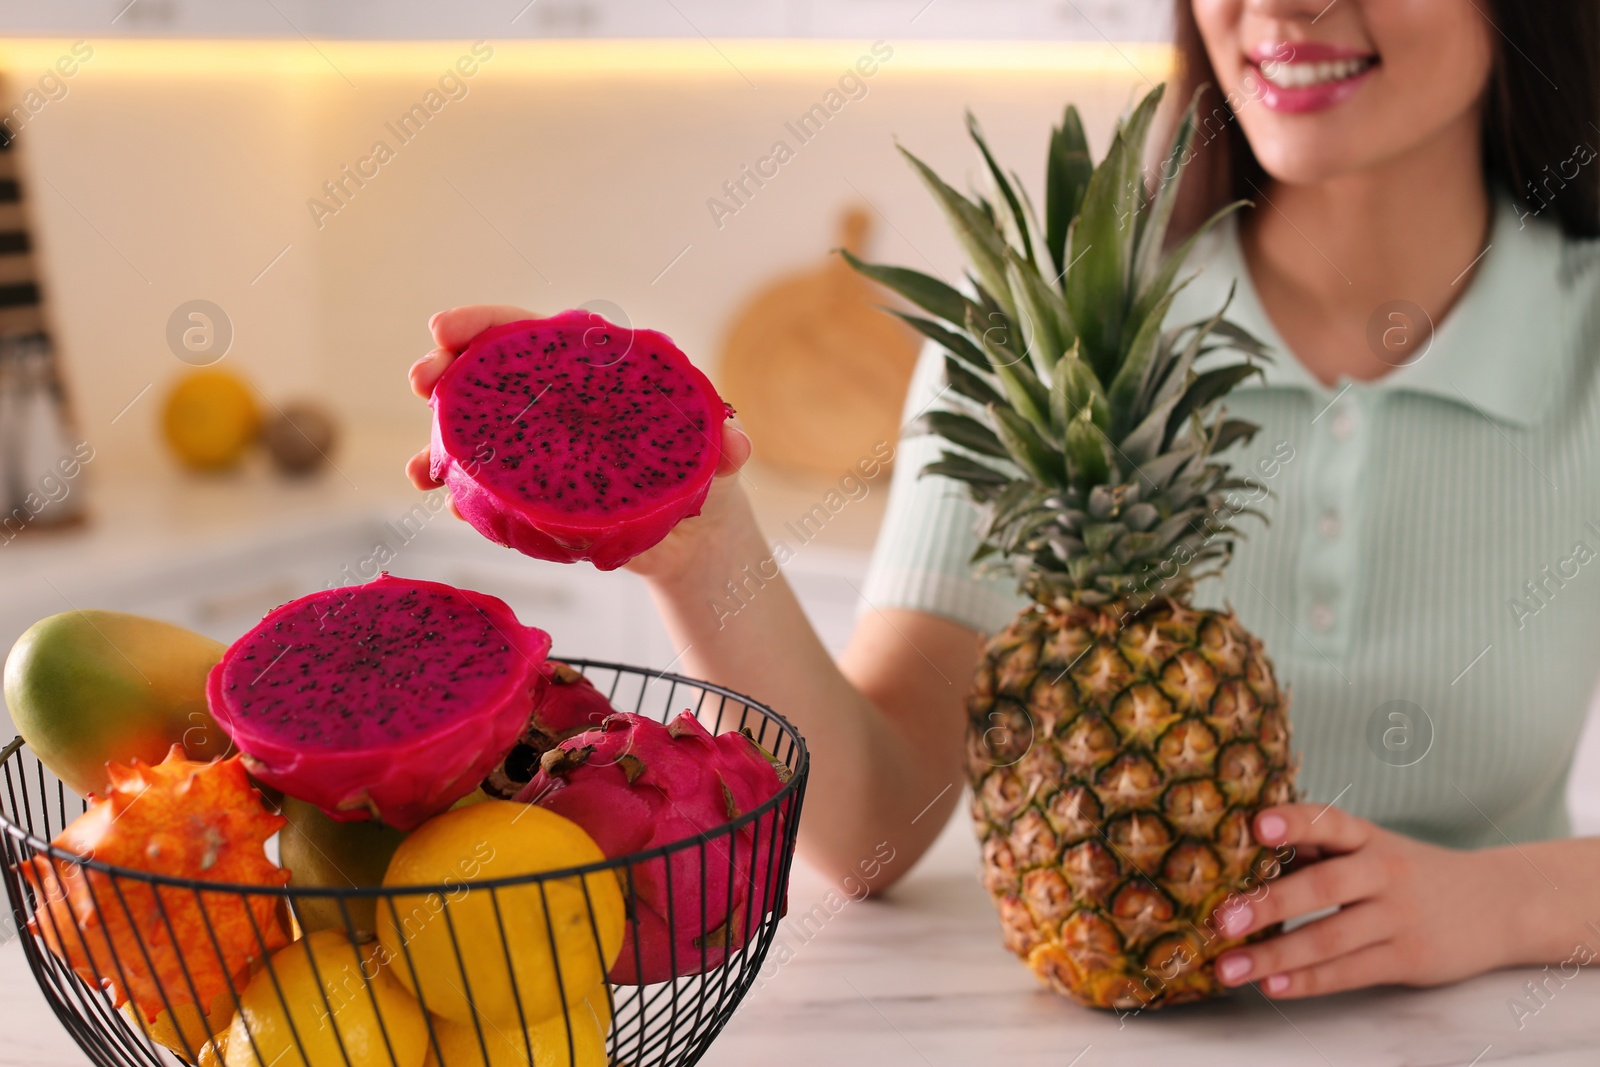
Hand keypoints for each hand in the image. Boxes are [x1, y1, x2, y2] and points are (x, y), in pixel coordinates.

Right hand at [404, 305, 752, 579]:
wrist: (696, 537)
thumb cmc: (705, 475)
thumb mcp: (718, 457)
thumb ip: (727, 447)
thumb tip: (738, 446)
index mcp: (593, 373)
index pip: (535, 335)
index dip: (487, 325)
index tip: (444, 327)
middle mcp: (556, 403)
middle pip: (491, 373)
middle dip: (447, 370)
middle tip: (420, 381)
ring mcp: (537, 448)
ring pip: (477, 431)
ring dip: (440, 442)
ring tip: (419, 468)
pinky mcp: (532, 494)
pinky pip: (487, 487)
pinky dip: (462, 496)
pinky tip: (450, 507)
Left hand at [1208, 804, 1515, 998]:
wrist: (1499, 903)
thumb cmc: (1410, 873)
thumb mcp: (1373, 848)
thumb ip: (1317, 851)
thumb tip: (1241, 855)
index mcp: (1367, 837)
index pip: (1328, 821)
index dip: (1292, 822)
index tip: (1255, 825)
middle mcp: (1383, 872)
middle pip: (1322, 885)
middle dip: (1269, 903)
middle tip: (1221, 919)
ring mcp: (1398, 917)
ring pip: (1331, 937)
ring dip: (1275, 954)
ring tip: (1227, 967)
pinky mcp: (1409, 958)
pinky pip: (1351, 971)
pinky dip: (1308, 981)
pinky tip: (1272, 986)